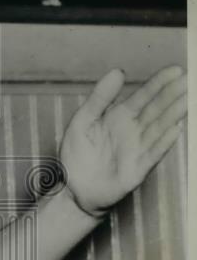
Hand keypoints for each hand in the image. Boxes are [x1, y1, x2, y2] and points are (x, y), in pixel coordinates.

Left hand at [59, 66, 185, 217]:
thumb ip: (99, 98)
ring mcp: (138, 148)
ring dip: (174, 114)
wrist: (74, 189)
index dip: (159, 83)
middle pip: (157, 109)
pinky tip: (175, 130)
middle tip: (189, 79)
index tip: (176, 70)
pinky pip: (153, 153)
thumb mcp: (82, 121)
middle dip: (173, 94)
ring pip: (160, 128)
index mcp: (119, 116)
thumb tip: (117, 71)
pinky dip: (164, 142)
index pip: (143, 96)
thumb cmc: (77, 154)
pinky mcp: (138, 168)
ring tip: (189, 99)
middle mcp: (133, 130)